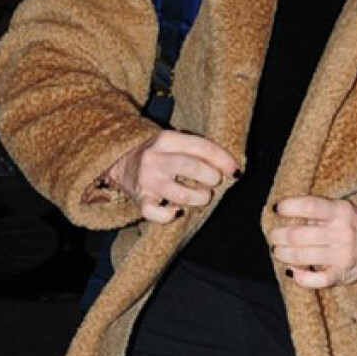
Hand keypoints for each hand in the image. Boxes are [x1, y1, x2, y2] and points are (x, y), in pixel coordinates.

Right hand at [107, 131, 239, 223]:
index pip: (202, 147)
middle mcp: (155, 158)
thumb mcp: (175, 144)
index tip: (235, 171)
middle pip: (192, 167)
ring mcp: (147, 179)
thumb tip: (231, 169)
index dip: (223, 160)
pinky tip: (177, 211)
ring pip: (181, 193)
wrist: (121, 161)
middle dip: (211, 177)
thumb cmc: (160, 155)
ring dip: (199, 198)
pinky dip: (169, 215)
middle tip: (214, 182)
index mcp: (167, 139)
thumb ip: (199, 151)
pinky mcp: (140, 199)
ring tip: (202, 196)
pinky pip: (155, 213)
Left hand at [268, 196, 356, 288]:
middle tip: (273, 236)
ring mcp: (342, 255)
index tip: (276, 209)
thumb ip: (318, 209)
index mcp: (340, 212)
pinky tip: (292, 272)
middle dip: (278, 236)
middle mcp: (341, 233)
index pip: (310, 206)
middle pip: (298, 235)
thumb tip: (283, 212)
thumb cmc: (353, 224)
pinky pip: (317, 280)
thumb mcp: (340, 208)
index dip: (288, 207)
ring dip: (283, 254)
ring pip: (302, 257)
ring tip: (278, 251)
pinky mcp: (342, 274)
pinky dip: (300, 277)